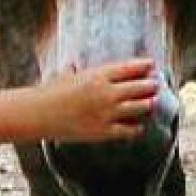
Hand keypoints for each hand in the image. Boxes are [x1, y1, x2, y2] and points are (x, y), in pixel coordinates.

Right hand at [36, 59, 161, 142]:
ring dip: (148, 104)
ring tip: (152, 102)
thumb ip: (73, 70)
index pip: (129, 68)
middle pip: (139, 87)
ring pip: (139, 107)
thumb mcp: (64, 76)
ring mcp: (107, 112)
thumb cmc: (49, 92)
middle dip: (150, 85)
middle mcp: (107, 92)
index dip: (143, 66)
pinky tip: (139, 127)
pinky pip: (129, 130)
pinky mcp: (104, 130)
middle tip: (156, 84)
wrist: (39, 114)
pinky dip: (136, 128)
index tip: (152, 65)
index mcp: (98, 75)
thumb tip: (73, 65)